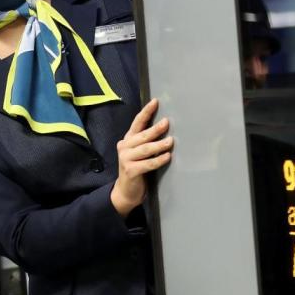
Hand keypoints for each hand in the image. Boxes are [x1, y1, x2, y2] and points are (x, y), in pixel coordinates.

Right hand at [110, 98, 171, 217]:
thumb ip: (146, 141)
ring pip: (145, 149)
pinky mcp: (130, 170)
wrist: (125, 191)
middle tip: (167, 123)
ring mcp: (126, 159)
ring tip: (170, 141)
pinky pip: (148, 164)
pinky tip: (167, 157)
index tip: (155, 102)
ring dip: (159, 145)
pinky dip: (158, 160)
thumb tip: (165, 127)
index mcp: (127, 140)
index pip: (137, 123)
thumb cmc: (136, 169)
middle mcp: (124, 147)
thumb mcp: (138, 153)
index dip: (146, 112)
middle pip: (142, 135)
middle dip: (155, 129)